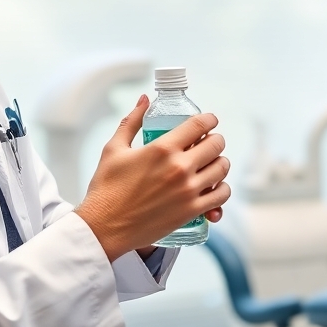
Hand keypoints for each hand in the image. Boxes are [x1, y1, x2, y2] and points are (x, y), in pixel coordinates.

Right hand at [75, 95, 230, 260]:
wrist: (104, 228)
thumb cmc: (106, 188)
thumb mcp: (114, 149)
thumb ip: (132, 121)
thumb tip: (144, 99)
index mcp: (162, 148)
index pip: (200, 124)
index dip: (209, 119)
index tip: (210, 121)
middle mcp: (180, 167)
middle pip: (216, 144)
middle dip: (214, 140)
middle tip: (208, 143)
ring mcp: (188, 190)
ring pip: (222, 168)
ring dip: (219, 163)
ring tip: (211, 164)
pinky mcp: (191, 211)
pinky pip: (221, 196)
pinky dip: (222, 189)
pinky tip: (213, 187)